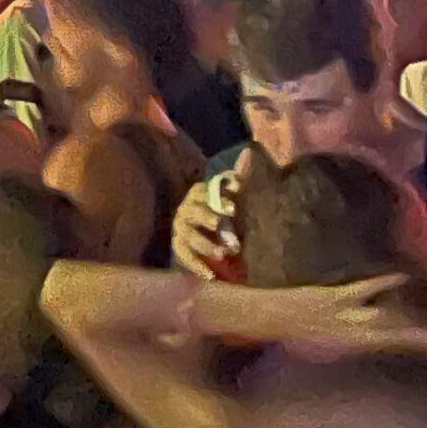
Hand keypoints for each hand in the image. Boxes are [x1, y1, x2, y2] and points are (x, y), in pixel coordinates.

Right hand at [170, 162, 244, 279]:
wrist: (206, 234)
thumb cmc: (222, 210)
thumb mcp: (230, 194)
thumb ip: (236, 177)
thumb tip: (248, 152)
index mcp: (198, 193)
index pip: (204, 192)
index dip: (218, 198)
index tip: (235, 207)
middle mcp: (185, 209)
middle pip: (193, 212)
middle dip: (209, 219)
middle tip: (223, 227)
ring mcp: (180, 229)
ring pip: (189, 236)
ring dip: (205, 245)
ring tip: (222, 254)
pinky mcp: (179, 247)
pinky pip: (185, 256)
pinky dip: (197, 266)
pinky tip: (211, 275)